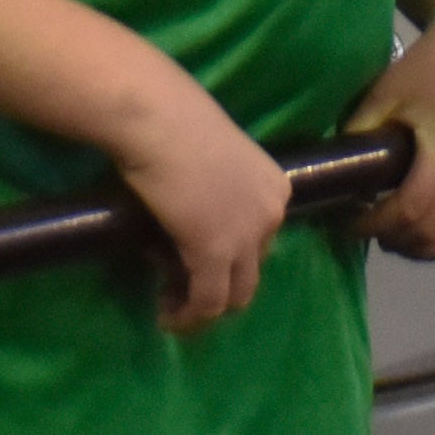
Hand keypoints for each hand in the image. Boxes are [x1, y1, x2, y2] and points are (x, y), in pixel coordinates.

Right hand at [108, 72, 291, 333]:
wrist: (158, 118)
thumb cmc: (177, 123)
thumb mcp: (214, 162)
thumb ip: (218, 193)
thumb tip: (194, 222)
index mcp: (275, 188)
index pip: (260, 241)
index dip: (228, 258)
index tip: (193, 260)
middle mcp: (271, 214)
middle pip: (252, 270)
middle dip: (218, 285)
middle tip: (182, 288)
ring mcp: (247, 236)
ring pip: (235, 294)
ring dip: (204, 307)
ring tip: (173, 306)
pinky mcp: (214, 252)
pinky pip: (208, 301)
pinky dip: (188, 315)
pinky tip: (167, 315)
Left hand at [345, 8, 434, 260]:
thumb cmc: (431, 63)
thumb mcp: (386, 97)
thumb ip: (361, 139)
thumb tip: (341, 180)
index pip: (408, 212)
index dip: (374, 226)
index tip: (351, 224)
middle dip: (397, 239)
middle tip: (372, 231)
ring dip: (430, 248)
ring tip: (402, 238)